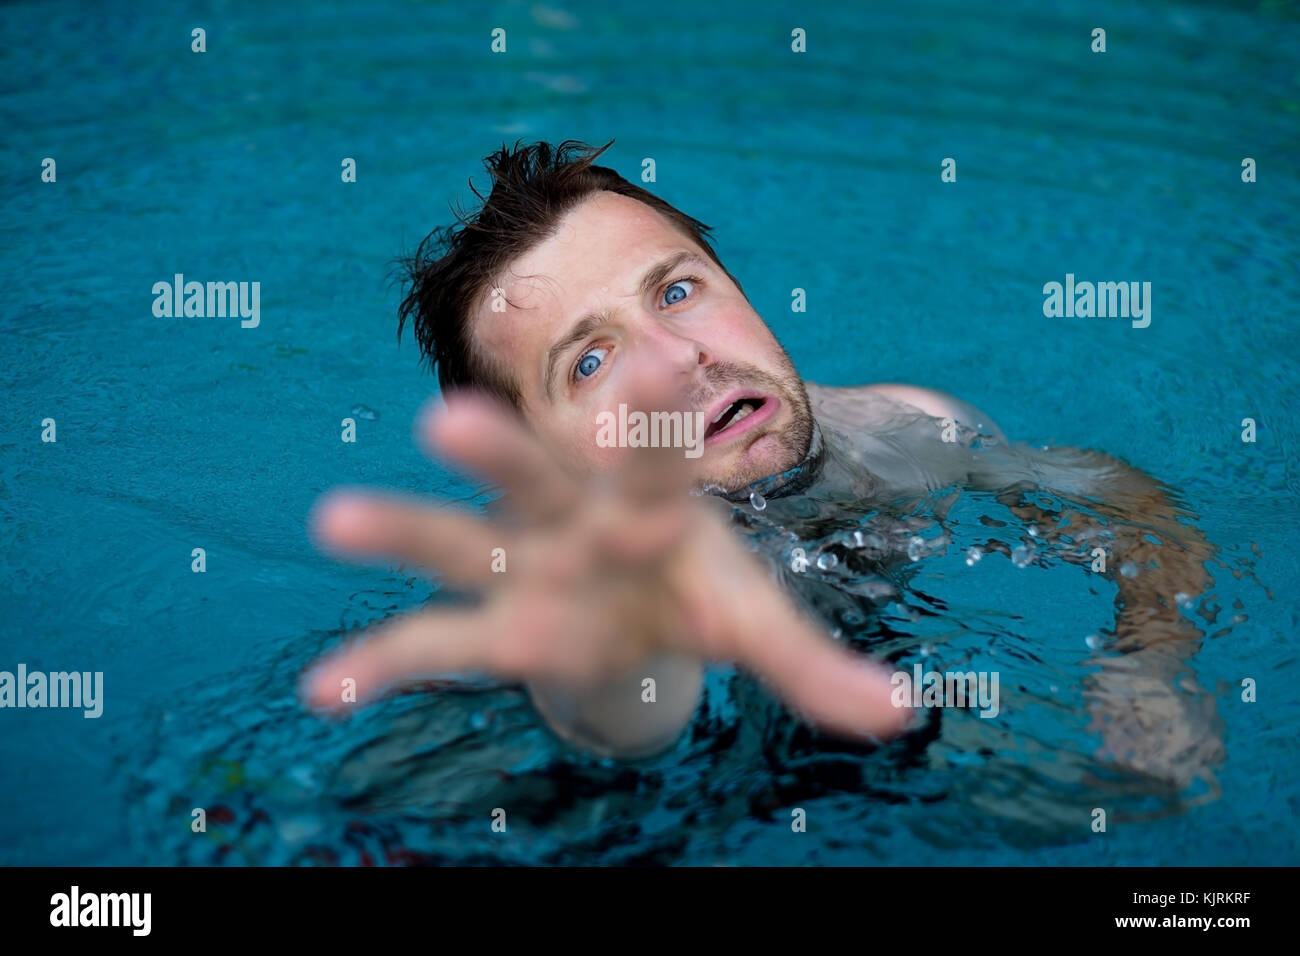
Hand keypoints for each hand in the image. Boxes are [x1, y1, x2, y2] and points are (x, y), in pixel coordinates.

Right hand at [301, 392, 907, 748]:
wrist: (638, 600)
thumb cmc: (694, 586)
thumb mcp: (756, 622)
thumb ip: (817, 665)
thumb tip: (903, 710)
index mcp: (649, 501)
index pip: (654, 446)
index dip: (655, 406)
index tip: (662, 353)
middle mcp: (572, 515)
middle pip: (533, 474)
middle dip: (498, 451)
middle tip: (445, 419)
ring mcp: (520, 562)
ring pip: (456, 540)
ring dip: (400, 531)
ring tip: (333, 521)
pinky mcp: (491, 619)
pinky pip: (431, 637)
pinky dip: (381, 661)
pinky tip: (326, 689)